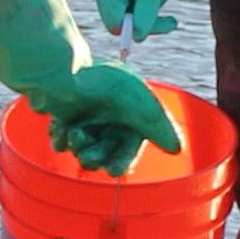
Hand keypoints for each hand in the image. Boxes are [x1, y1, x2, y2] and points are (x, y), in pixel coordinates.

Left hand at [26, 62, 183, 179]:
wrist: (69, 69)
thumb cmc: (108, 85)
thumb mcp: (142, 105)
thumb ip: (160, 128)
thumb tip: (177, 149)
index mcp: (129, 119)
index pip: (128, 151)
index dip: (122, 163)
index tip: (113, 169)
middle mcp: (109, 121)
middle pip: (104, 156)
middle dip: (97, 157)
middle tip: (89, 155)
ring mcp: (85, 120)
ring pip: (82, 152)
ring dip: (79, 148)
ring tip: (75, 133)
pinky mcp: (63, 119)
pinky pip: (61, 143)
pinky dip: (61, 139)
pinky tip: (63, 128)